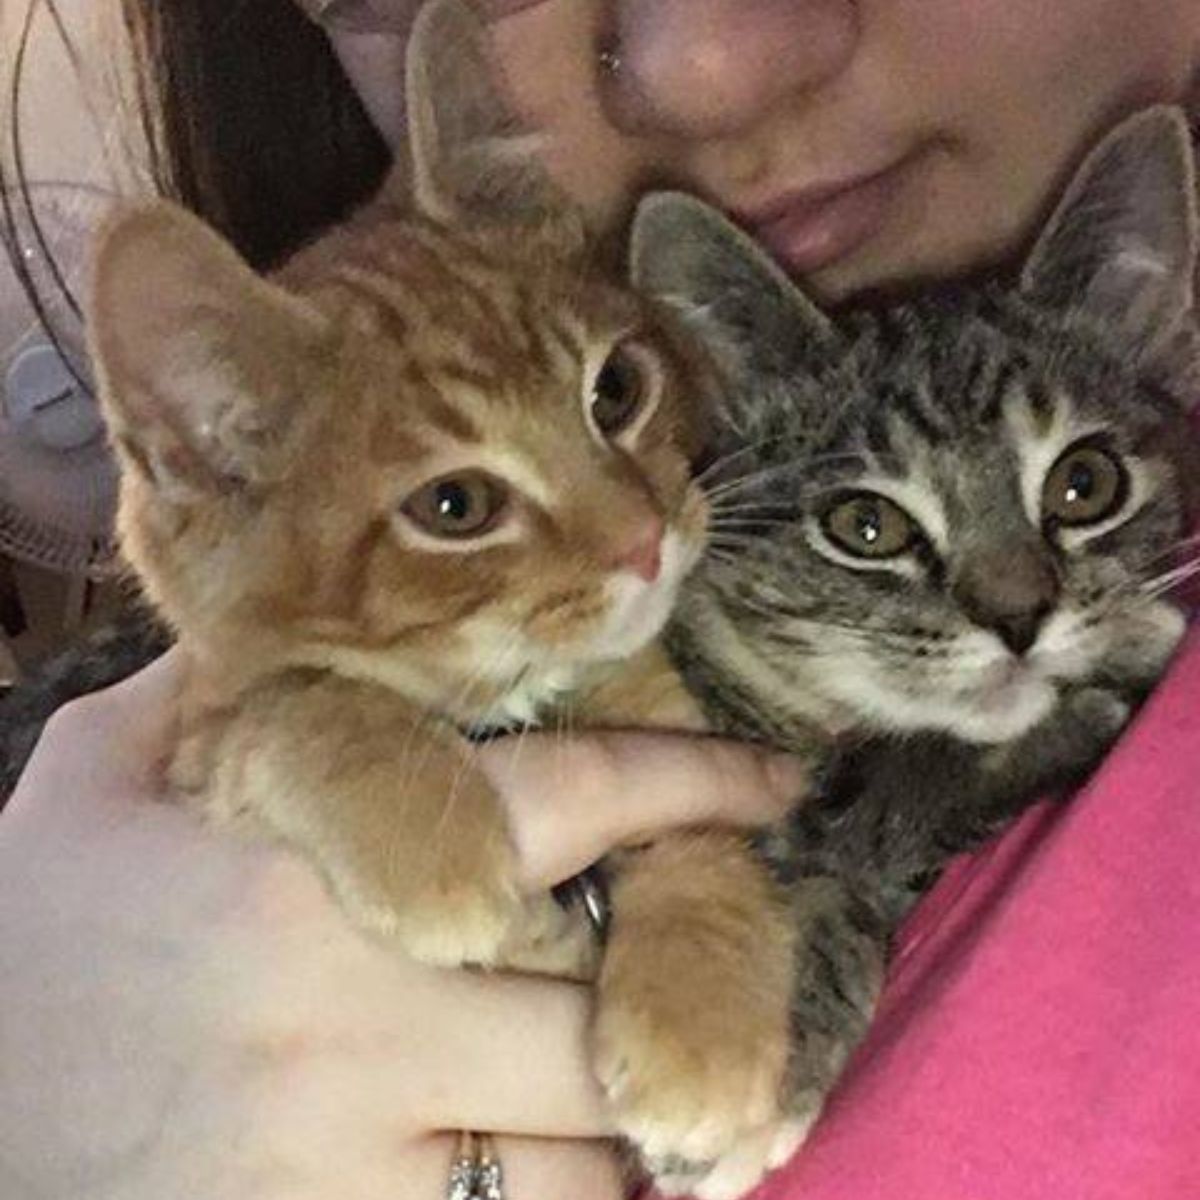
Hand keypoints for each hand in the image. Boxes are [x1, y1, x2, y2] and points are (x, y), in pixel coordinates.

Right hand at [0, 653, 802, 1199]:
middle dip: (660, 992)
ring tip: (593, 1088)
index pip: (566, 803)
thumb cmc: (27, 958)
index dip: (693, 784)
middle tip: (682, 977)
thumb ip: (199, 698)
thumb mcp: (88, 792)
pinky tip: (525, 1169)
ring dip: (611, 1118)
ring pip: (583, 1152)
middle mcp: (354, 1015)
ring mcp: (352, 1160)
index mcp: (311, 874)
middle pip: (606, 1006)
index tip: (774, 782)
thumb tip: (274, 619)